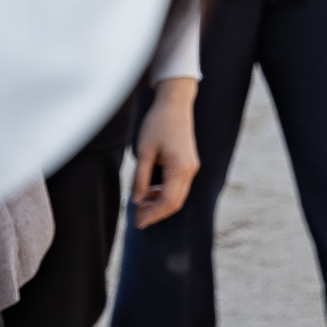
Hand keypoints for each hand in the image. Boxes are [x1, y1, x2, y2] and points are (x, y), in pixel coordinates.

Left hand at [132, 77, 201, 227]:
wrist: (175, 103)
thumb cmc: (158, 124)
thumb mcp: (144, 152)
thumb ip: (141, 178)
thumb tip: (137, 201)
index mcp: (180, 168)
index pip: (168, 202)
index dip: (153, 215)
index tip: (137, 223)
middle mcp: (190, 170)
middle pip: (175, 202)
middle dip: (156, 213)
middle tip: (136, 219)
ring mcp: (191, 166)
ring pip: (177, 195)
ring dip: (159, 204)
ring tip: (140, 206)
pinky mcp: (188, 163)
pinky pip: (178, 185)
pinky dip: (164, 193)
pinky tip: (149, 192)